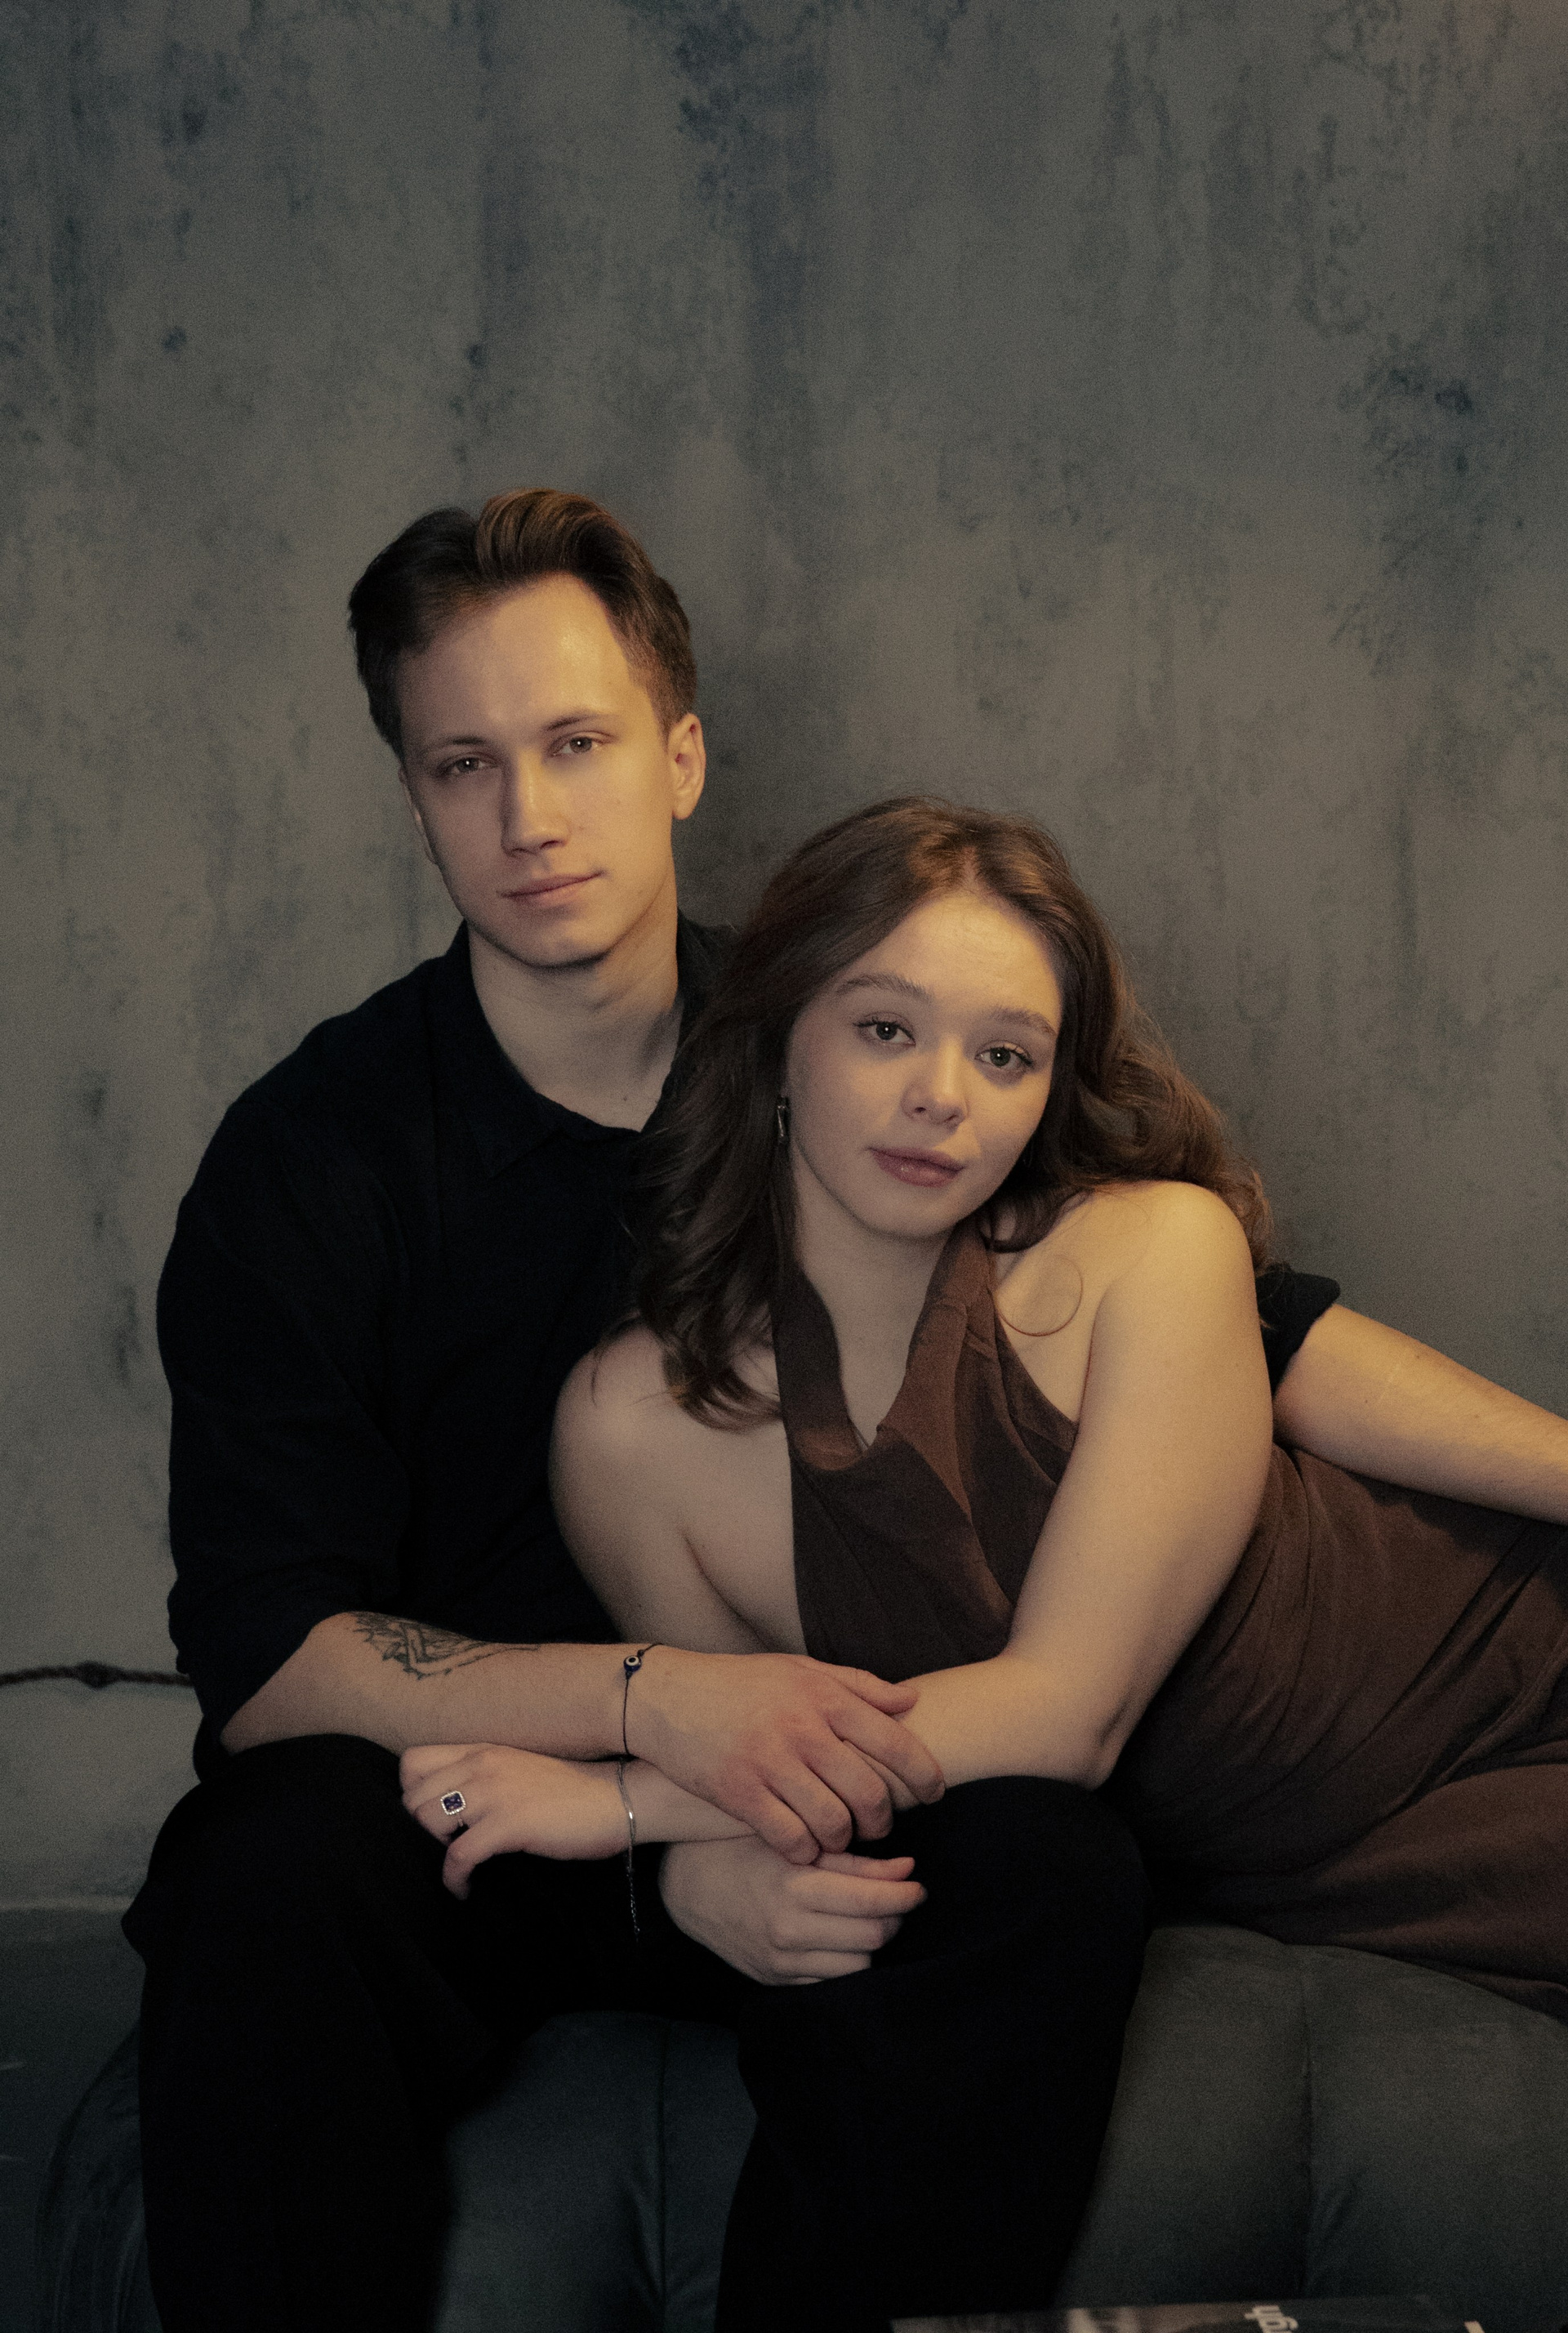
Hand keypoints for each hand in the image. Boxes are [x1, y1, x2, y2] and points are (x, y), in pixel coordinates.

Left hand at [401, 1743, 623, 1897]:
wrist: (619, 1797)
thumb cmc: (572, 1791)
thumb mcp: (519, 1769)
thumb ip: (484, 1777)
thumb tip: (450, 1809)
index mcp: (482, 1750)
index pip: (411, 1762)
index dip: (411, 1794)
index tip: (430, 1820)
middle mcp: (481, 1764)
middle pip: (411, 1798)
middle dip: (418, 1830)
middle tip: (443, 1848)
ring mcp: (494, 1792)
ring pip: (426, 1822)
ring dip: (433, 1851)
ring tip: (456, 1865)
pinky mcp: (510, 1823)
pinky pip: (457, 1855)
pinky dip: (453, 1879)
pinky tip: (465, 1889)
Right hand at [630, 1647, 944, 1863]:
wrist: (668, 1697)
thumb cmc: (741, 1684)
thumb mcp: (800, 1669)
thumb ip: (857, 1685)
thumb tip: (911, 1701)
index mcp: (824, 1697)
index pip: (894, 1742)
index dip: (924, 1775)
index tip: (934, 1794)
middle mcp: (802, 1729)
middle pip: (869, 1792)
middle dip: (883, 1819)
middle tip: (878, 1826)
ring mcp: (770, 1762)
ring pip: (833, 1822)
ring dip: (844, 1839)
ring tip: (840, 1836)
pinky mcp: (740, 1793)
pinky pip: (789, 1838)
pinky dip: (804, 1850)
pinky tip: (803, 1846)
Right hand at [660, 1834, 924, 1983]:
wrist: (687, 1888)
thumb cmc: (743, 1851)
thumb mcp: (795, 1843)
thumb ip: (853, 1860)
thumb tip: (907, 1869)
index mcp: (794, 1889)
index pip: (872, 1903)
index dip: (906, 1896)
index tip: (919, 1886)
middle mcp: (789, 1931)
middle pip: (872, 1938)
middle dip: (895, 1918)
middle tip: (900, 1898)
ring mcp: (781, 1963)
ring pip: (857, 1966)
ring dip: (873, 1943)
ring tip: (870, 1917)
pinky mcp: (776, 1981)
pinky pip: (831, 1982)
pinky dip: (846, 1962)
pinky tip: (843, 1937)